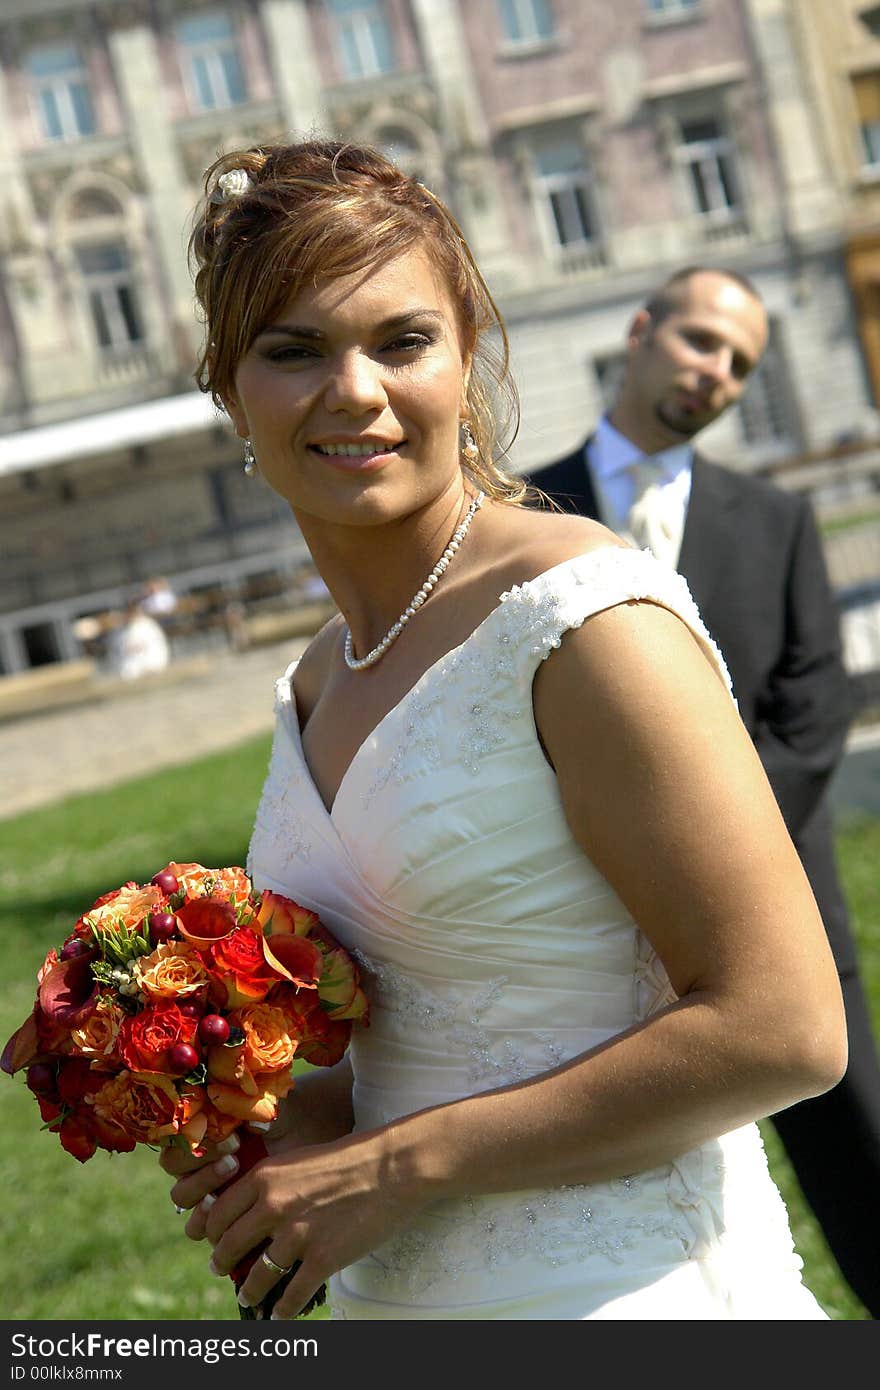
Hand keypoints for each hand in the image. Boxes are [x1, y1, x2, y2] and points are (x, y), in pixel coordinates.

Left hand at [175, 1128, 425, 1318]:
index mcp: (265, 1177)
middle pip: (228, 1246)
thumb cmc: (351, 1157)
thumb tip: (253, 1208)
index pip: (218, 1213)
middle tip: (221, 1268)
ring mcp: (297, 1235)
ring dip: (249, 1291)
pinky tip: (278, 1315)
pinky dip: (282, 1310)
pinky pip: (291, 1295)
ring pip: (256, 1276)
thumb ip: (273, 1182)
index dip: (212, 1232)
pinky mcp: (323, 1259)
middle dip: (221, 1263)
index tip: (215, 1240)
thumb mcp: (300, 1158)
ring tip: (247, 1296)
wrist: (394, 1166)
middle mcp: (273, 1206)